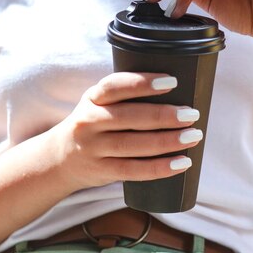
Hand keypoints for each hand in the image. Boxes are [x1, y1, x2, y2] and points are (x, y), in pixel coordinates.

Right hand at [50, 72, 202, 189]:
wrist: (60, 159)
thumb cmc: (92, 124)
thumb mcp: (98, 103)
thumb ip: (125, 96)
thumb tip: (176, 94)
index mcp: (92, 98)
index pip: (116, 86)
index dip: (143, 83)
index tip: (172, 82)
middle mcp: (89, 121)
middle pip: (129, 117)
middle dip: (164, 115)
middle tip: (191, 114)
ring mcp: (93, 148)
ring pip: (134, 145)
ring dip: (168, 141)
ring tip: (193, 136)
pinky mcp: (101, 171)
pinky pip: (133, 170)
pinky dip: (160, 168)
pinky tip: (181, 163)